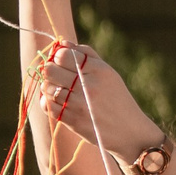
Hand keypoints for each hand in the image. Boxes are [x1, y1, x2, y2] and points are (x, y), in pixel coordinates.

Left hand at [35, 42, 157, 152]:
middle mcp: (88, 86)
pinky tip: (57, 101)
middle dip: (49, 70)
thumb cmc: (116, 98)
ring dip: (48, 87)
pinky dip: (47, 102)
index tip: (60, 61)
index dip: (57, 56)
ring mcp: (79, 104)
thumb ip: (86, 55)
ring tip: (59, 90)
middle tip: (56, 75)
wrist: (129, 132)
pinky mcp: (72, 120)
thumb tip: (62, 43)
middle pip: (50, 70)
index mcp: (99, 70)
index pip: (63, 54)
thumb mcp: (108, 73)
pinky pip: (47, 105)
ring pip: (46, 88)